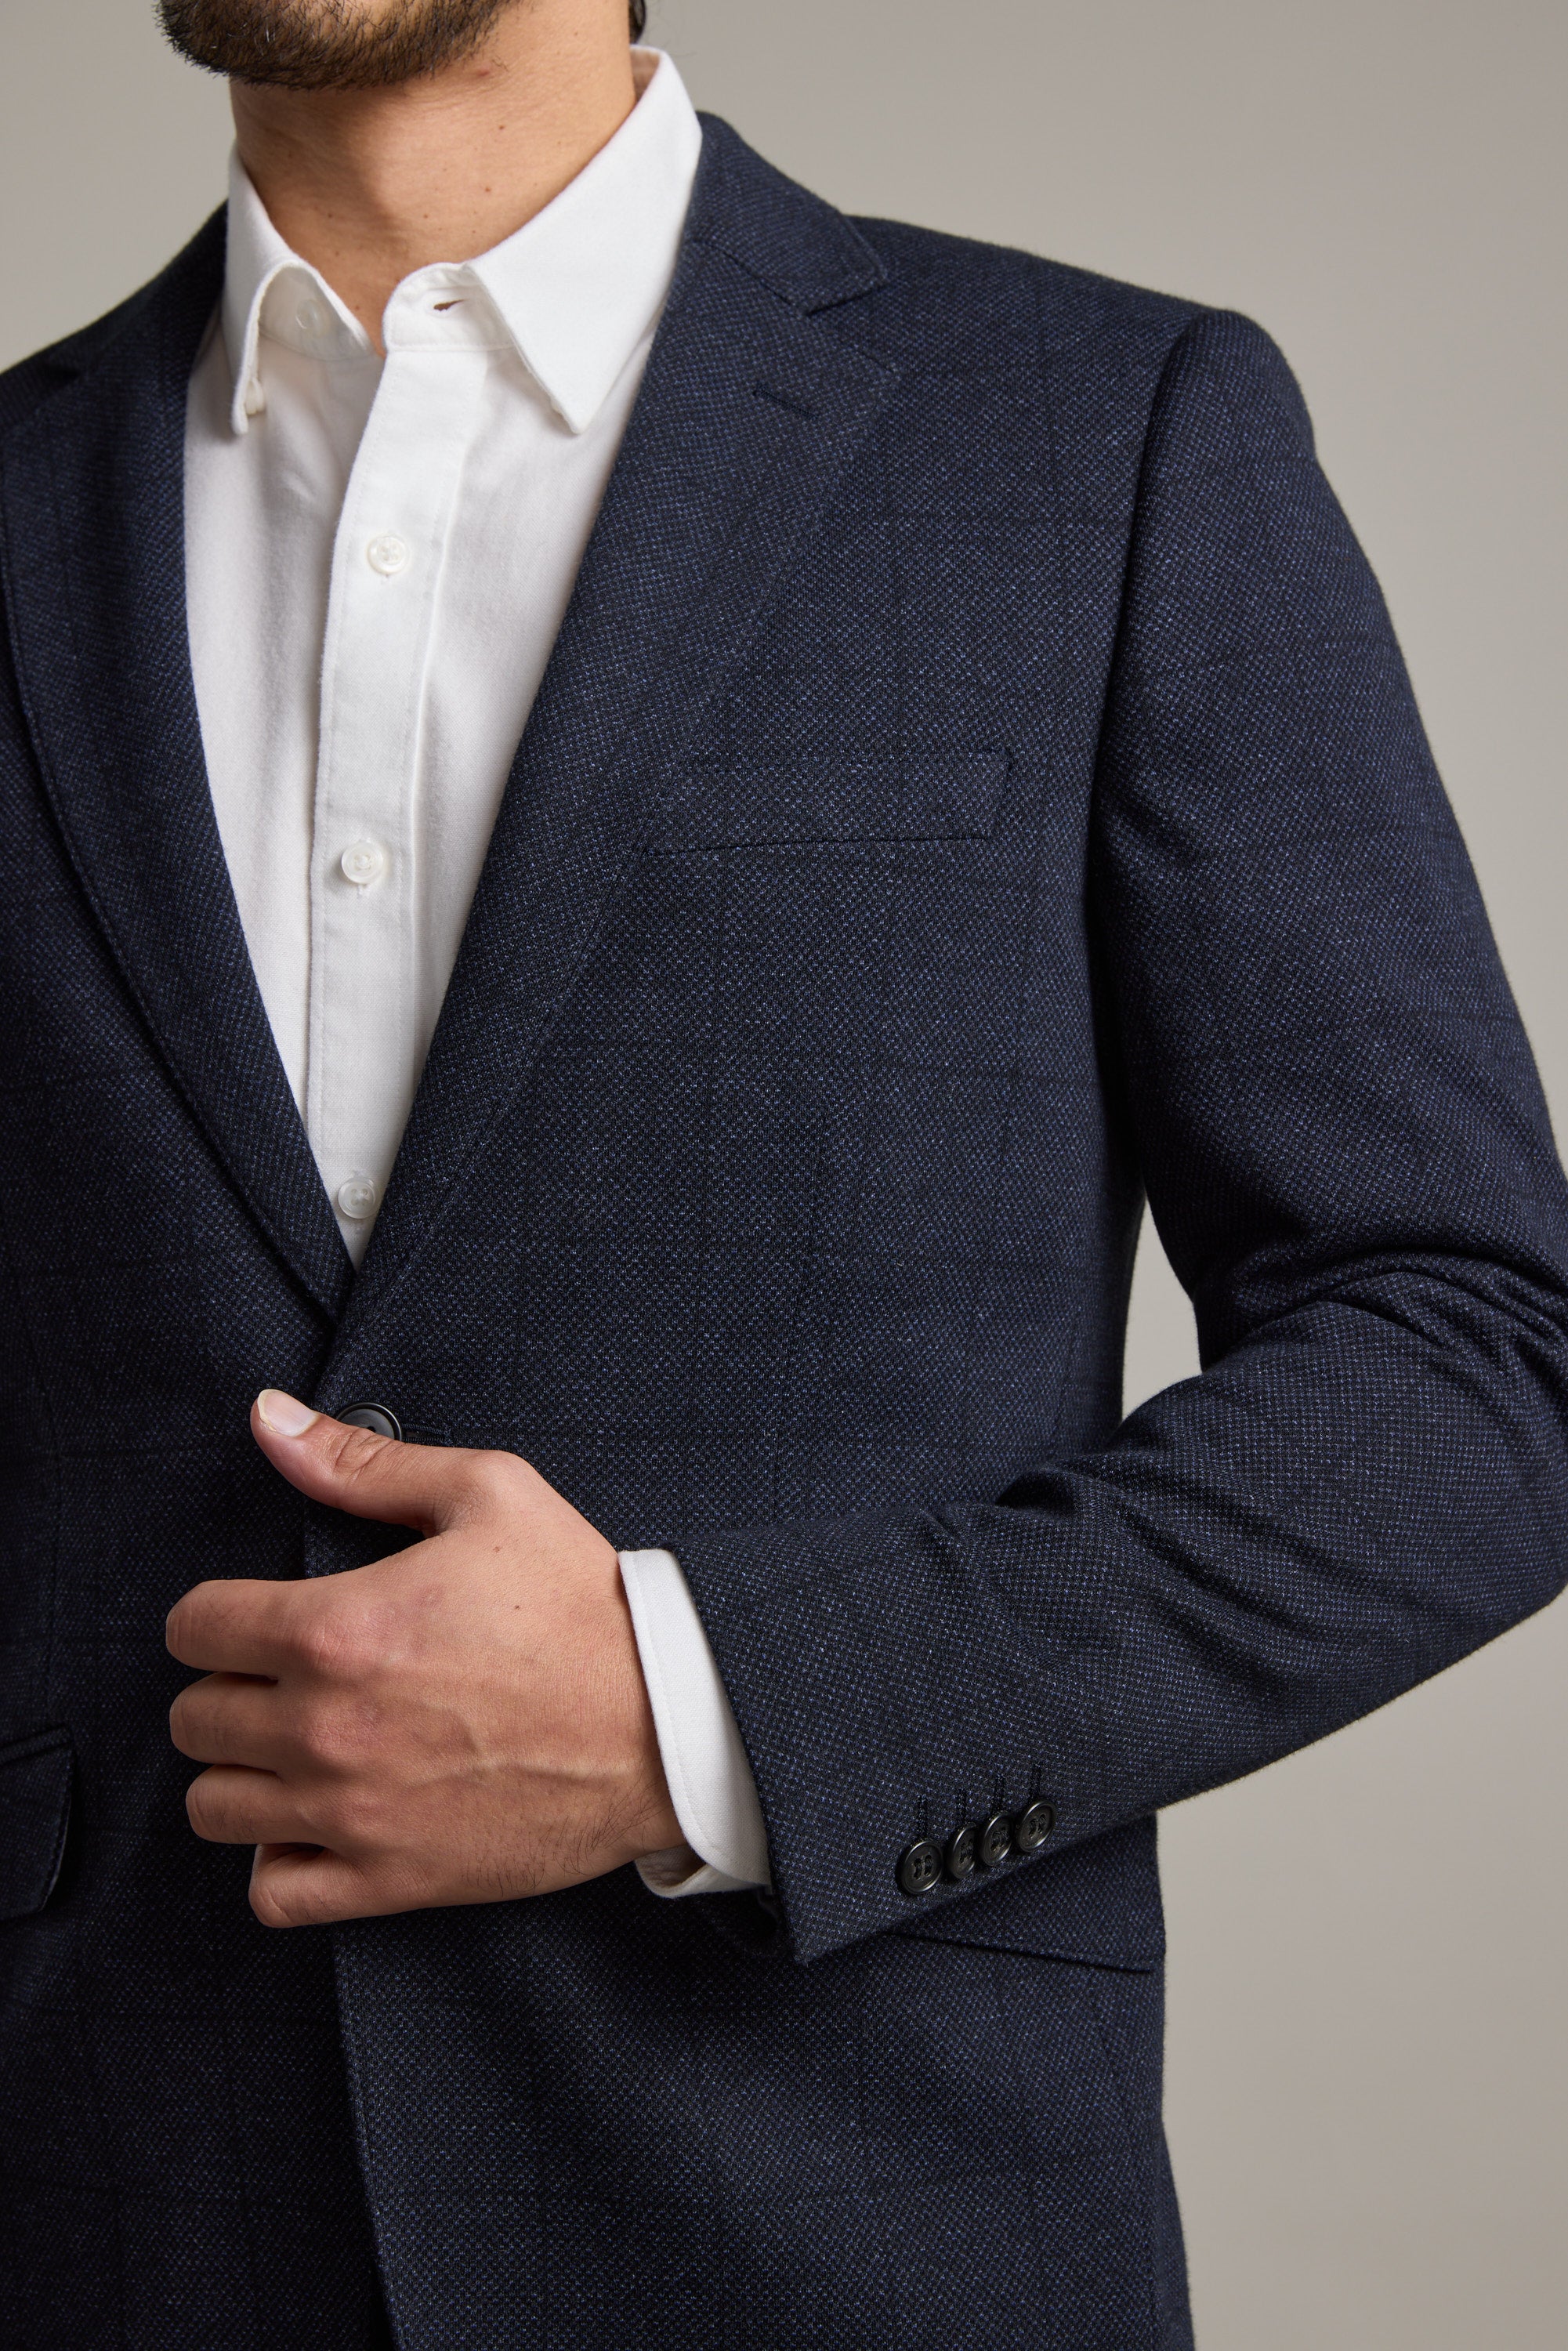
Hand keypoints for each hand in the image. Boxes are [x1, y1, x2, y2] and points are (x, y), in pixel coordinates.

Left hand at [167, 1392, 681, 1927]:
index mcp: (338, 1627)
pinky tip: (314, 1822)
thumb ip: (361, 1461)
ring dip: (242, 1773)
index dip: (219, 1612)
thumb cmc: (579, 1603)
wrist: (666, 1718)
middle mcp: (327, 1726)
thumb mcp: (486, 1494)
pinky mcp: (390, 1878)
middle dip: (229, 1687)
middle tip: (287, 1677)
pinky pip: (270, 1893)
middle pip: (194, 1718)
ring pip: (214, 1806)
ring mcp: (353, 1811)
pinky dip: (276, 1861)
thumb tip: (268, 1418)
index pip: (194, 1627)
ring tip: (294, 1749)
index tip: (256, 1617)